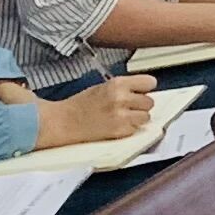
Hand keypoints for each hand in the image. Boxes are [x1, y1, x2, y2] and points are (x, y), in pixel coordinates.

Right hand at [35, 74, 159, 150]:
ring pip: (146, 117)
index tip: (141, 91)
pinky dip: (129, 128)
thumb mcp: (104, 87)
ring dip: (137, 118)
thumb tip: (144, 91)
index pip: (150, 82)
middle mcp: (121, 99)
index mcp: (117, 84)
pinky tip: (117, 125)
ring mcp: (122, 116)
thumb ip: (125, 87)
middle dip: (140, 105)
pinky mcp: (120, 131)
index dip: (145, 88)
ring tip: (122, 116)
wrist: (65, 121)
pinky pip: (136, 129)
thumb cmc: (81, 104)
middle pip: (150, 101)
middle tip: (127, 106)